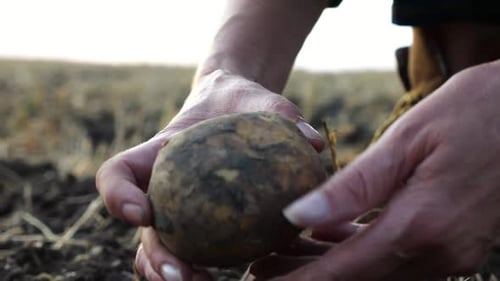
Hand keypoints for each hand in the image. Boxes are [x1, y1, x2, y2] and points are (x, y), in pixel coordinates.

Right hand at [95, 70, 322, 280]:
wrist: (236, 107)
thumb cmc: (240, 102)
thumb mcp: (261, 101)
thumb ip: (281, 116)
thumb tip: (312, 142)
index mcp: (158, 154)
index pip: (117, 174)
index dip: (117, 196)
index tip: (141, 213)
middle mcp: (160, 188)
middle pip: (142, 230)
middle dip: (155, 257)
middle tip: (181, 276)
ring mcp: (178, 209)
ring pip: (158, 251)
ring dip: (171, 274)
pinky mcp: (201, 224)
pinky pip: (193, 252)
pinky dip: (201, 270)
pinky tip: (233, 279)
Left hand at [266, 60, 499, 279]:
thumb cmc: (474, 111)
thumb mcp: (407, 140)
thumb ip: (353, 186)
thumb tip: (295, 215)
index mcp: (422, 225)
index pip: (343, 270)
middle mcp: (440, 252)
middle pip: (357, 279)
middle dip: (306, 277)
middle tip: (262, 267)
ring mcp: (453, 253)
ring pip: (376, 273)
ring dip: (329, 267)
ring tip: (284, 254)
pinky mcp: (457, 243)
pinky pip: (397, 259)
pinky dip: (358, 251)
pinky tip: (329, 236)